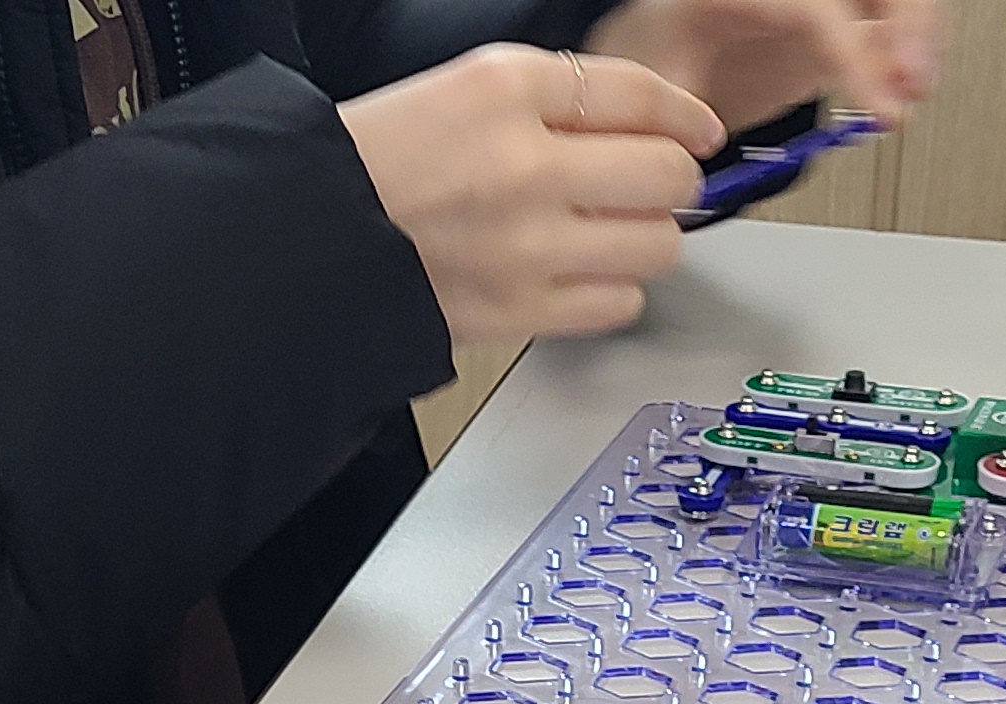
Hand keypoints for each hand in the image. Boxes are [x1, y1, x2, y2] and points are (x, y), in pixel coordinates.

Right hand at [341, 45, 722, 346]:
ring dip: (645, 237)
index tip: (699, 131)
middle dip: (671, 179)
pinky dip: (612, 290)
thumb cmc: (373, 167)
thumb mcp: (457, 90)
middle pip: (667, 174)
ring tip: (609, 232)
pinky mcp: (521, 310)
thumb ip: (552, 98)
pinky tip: (580, 274)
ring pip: (657, 244)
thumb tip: (645, 125)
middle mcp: (525, 165)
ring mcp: (528, 245)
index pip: (638, 94)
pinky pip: (619, 303)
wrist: (306, 244)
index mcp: (504, 91)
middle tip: (653, 186)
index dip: (683, 115)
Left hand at [584, 0, 944, 133]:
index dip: (856, 57)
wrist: (666, 37)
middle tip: (914, 84)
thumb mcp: (656, 75)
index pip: (814, 7)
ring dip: (917, 39)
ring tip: (916, 91)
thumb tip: (700, 144)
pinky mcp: (843, 17)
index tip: (880, 107)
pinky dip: (911, 50)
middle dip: (906, 28)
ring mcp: (823, 1)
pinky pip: (891, 21)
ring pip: (891, 0)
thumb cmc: (662, 46)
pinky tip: (908, 87)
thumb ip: (677, 108)